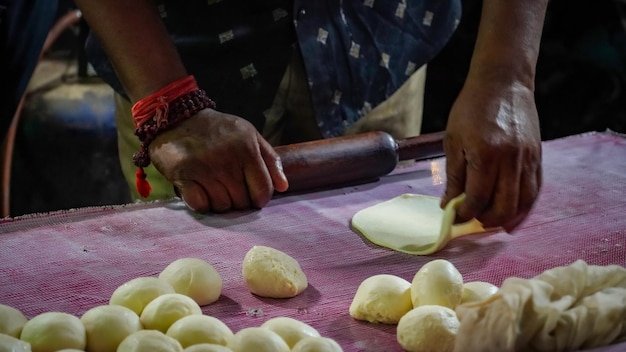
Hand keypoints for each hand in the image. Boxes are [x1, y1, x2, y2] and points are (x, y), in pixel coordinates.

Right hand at [148, 109, 288, 212]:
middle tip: (230, 189)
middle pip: (242, 202)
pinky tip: (200, 190)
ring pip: (222, 206)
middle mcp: (227, 160)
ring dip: (220, 202)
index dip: (260, 199)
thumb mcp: (250, 135)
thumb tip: (284, 187)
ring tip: (214, 188)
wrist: (178, 116)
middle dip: (239, 201)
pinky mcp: (182, 175)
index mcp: (247, 150)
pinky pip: (200, 205)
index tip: (252, 196)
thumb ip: (270, 160)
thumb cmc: (219, 130)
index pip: (263, 191)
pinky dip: (201, 203)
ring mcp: (204, 168)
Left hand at [441, 76, 541, 231]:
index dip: (464, 213)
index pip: (477, 199)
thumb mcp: (452, 140)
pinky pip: (535, 190)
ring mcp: (528, 159)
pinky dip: (524, 206)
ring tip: (490, 220)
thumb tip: (450, 204)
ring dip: (506, 218)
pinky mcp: (538, 157)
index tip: (454, 216)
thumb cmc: (471, 108)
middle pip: (503, 207)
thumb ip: (454, 176)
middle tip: (472, 219)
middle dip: (485, 220)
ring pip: (523, 203)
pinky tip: (512, 213)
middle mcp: (510, 160)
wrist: (504, 82)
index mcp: (485, 155)